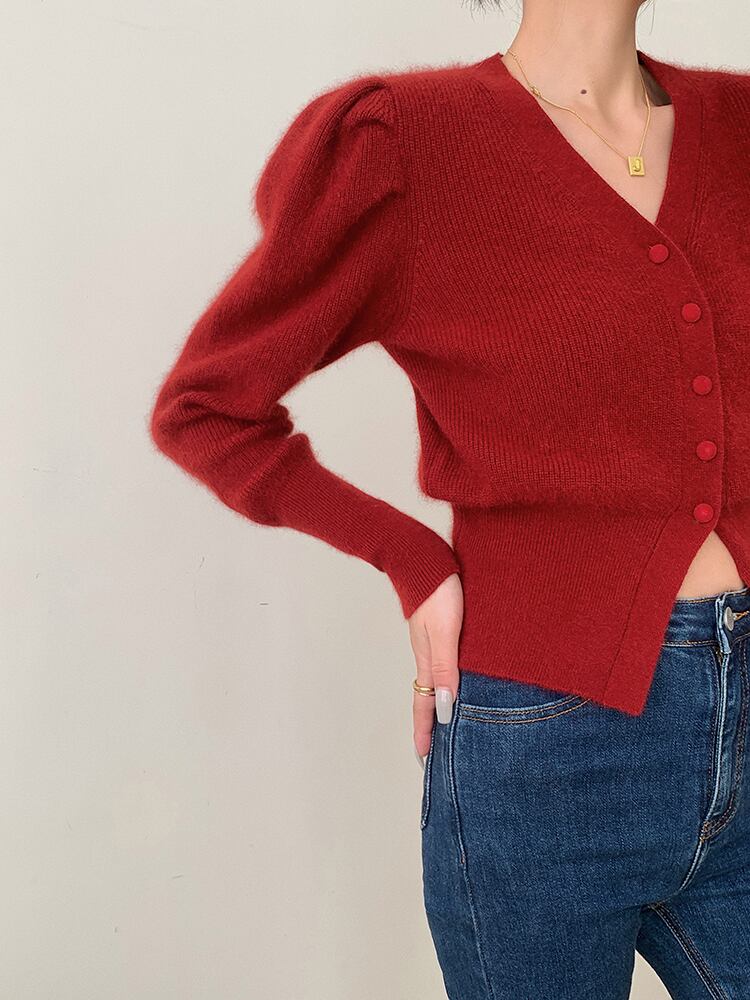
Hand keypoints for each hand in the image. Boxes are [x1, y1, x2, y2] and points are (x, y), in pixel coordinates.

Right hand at [408, 573, 463, 761]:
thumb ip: (446, 668)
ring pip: (437, 680)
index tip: (424, 759)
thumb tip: (447, 708)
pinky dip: (449, 681)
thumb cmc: (438, 591)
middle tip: (435, 752)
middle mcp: (429, 654)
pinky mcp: (442, 629)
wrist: (427, 558)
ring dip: (441, 704)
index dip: (425, 731)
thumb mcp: (445, 632)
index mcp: (427, 659)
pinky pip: (445, 664)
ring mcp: (433, 641)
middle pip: (429, 697)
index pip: (425, 704)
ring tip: (449, 724)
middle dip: (431, 725)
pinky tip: (459, 681)